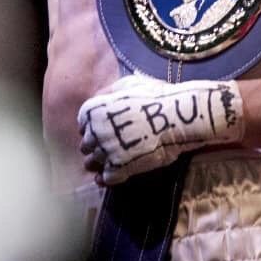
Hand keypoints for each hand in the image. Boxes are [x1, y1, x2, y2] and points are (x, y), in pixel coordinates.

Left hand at [78, 74, 244, 184]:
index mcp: (94, 110)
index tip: (105, 129)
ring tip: (114, 158)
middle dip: (96, 145)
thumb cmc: (157, 96)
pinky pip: (106, 177)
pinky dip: (109, 176)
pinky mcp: (119, 169)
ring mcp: (106, 152)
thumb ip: (110, 92)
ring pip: (92, 163)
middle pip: (86, 144)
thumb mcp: (130, 84)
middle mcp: (95, 132)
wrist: (177, 117)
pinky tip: (117, 172)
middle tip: (111, 144)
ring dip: (100, 162)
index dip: (93, 127)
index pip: (83, 124)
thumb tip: (101, 98)